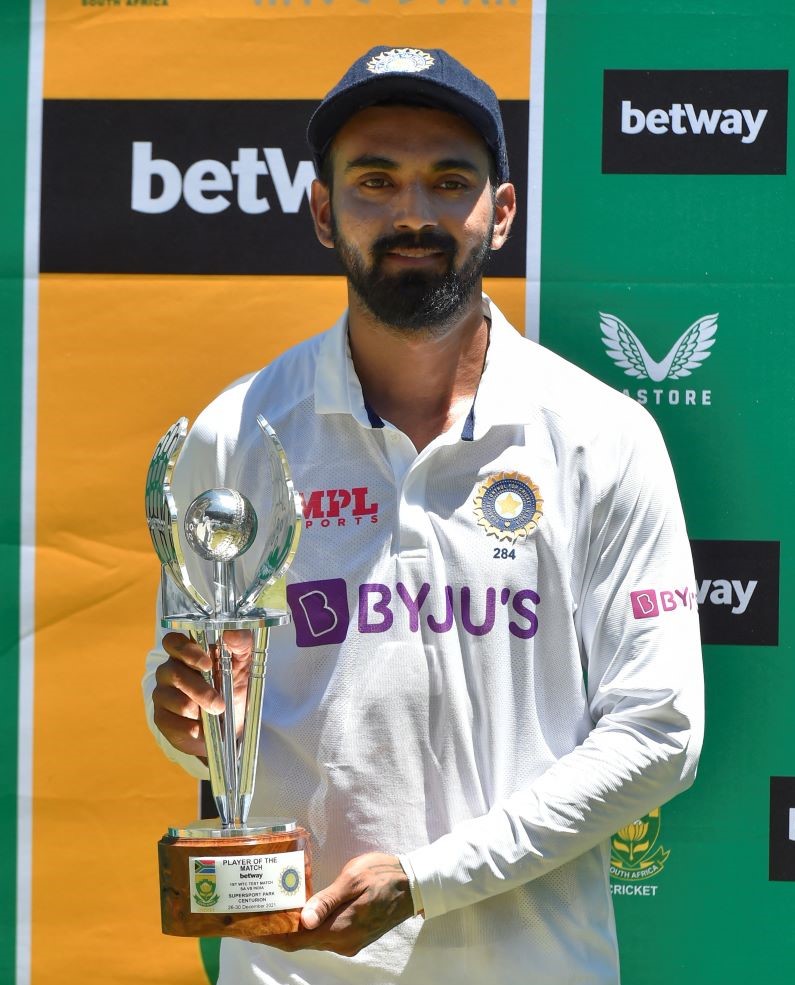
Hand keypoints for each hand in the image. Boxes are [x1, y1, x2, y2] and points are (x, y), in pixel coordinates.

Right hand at [152, 630, 251, 757]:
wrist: (232, 724)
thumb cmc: (234, 686)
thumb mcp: (244, 663)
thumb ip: (241, 643)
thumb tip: (231, 632)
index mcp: (187, 652)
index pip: (173, 642)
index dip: (186, 650)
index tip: (207, 664)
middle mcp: (169, 670)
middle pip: (174, 673)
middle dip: (200, 690)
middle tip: (219, 704)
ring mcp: (163, 694)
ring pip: (174, 700)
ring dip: (198, 710)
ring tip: (214, 715)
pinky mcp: (161, 719)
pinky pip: (171, 723)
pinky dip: (191, 728)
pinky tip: (201, 729)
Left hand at [252, 853, 414, 956]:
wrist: (412, 884)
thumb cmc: (381, 875)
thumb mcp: (352, 879)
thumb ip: (327, 900)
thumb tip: (303, 921)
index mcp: (340, 929)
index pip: (297, 939)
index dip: (271, 936)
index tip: (250, 929)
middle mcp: (343, 942)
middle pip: (301, 942)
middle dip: (276, 933)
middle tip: (253, 919)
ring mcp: (349, 942)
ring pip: (312, 940)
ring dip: (291, 931)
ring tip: (270, 915)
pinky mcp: (354, 936)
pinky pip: (324, 937)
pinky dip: (307, 929)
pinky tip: (298, 916)